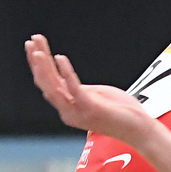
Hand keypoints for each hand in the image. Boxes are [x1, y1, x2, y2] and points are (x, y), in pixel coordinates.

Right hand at [25, 34, 155, 144]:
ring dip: (44, 67)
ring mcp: (78, 111)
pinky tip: (60, 58)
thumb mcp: (95, 96)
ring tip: (38, 50)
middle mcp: (68, 111)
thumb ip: (79, 89)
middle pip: (45, 83)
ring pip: (54, 88)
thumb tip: (67, 79)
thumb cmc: (121, 113)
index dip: (38, 64)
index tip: (34, 45)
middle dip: (37, 61)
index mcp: (68, 107)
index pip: (46, 83)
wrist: (139, 130)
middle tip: (31, 41)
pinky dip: (66, 72)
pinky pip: (74, 89)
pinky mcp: (91, 108)